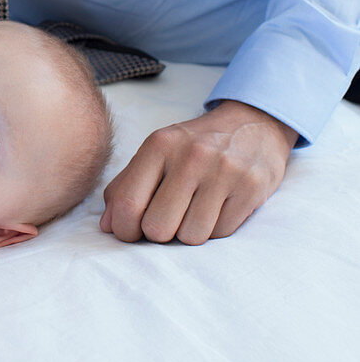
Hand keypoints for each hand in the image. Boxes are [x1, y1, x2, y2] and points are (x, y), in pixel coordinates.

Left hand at [100, 100, 298, 244]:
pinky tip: (219, 206)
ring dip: (190, 232)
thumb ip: (126, 186)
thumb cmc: (194, 147)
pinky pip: (221, 233)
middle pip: (158, 227)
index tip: (130, 232)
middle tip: (169, 218)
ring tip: (196, 210)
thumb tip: (107, 226)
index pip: (128, 203)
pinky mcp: (252, 187)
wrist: (253, 125)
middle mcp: (192, 155)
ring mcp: (225, 171)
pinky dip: (216, 228)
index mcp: (160, 144)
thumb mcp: (157, 154)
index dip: (124, 229)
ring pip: (191, 236)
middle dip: (159, 233)